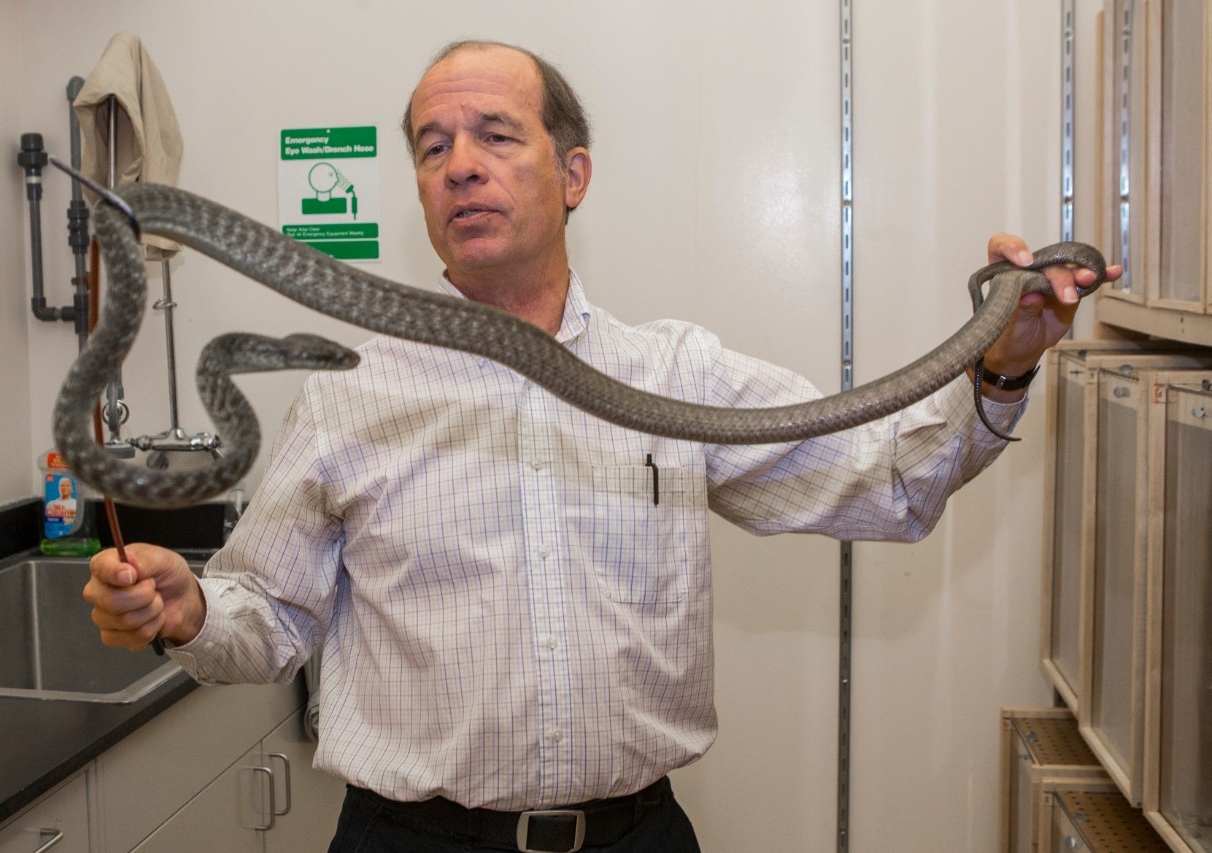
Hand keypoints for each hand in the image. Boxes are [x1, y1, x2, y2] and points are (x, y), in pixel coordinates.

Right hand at [84, 543, 205, 650]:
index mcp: (104, 565)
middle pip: (112, 601)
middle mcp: (97, 591)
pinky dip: (152, 628)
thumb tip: (129, 566)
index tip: (133, 576)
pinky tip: (152, 618)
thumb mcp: (163, 559)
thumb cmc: (168, 574)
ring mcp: (102, 616)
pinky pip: (132, 638)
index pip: (100, 568)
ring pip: (126, 621)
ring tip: (155, 602)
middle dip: (145, 596)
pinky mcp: (112, 636)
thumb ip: (145, 560)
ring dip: (152, 611)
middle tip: (154, 589)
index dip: (116, 573)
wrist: (181, 598)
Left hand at [977, 233, 1122, 398]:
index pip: (1001, 247)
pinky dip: (1100, 276)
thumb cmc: (1009, 334)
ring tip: (1091, 279)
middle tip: (1067, 296)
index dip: (1012, 247)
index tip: (1025, 261)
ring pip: (1067, 269)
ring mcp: (1050, 278)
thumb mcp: (1010, 325)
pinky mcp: (1069, 288)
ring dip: (1081, 272)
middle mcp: (1028, 270)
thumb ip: (1020, 309)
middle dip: (1058, 275)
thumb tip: (1031, 296)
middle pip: (1045, 263)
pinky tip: (1112, 272)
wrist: (1023, 347)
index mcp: (1004, 272)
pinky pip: (1085, 280)